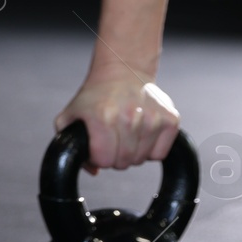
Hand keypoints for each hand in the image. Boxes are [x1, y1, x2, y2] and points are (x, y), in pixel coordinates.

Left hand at [53, 77, 179, 174]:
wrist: (123, 70)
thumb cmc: (96, 96)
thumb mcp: (70, 115)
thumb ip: (70, 146)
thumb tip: (94, 170)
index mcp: (102, 118)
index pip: (103, 160)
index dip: (98, 157)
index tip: (97, 145)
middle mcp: (129, 118)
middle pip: (123, 163)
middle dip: (114, 157)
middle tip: (112, 140)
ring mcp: (152, 119)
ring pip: (141, 160)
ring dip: (132, 153)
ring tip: (125, 133)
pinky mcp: (171, 119)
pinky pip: (160, 154)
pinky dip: (150, 149)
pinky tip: (141, 133)